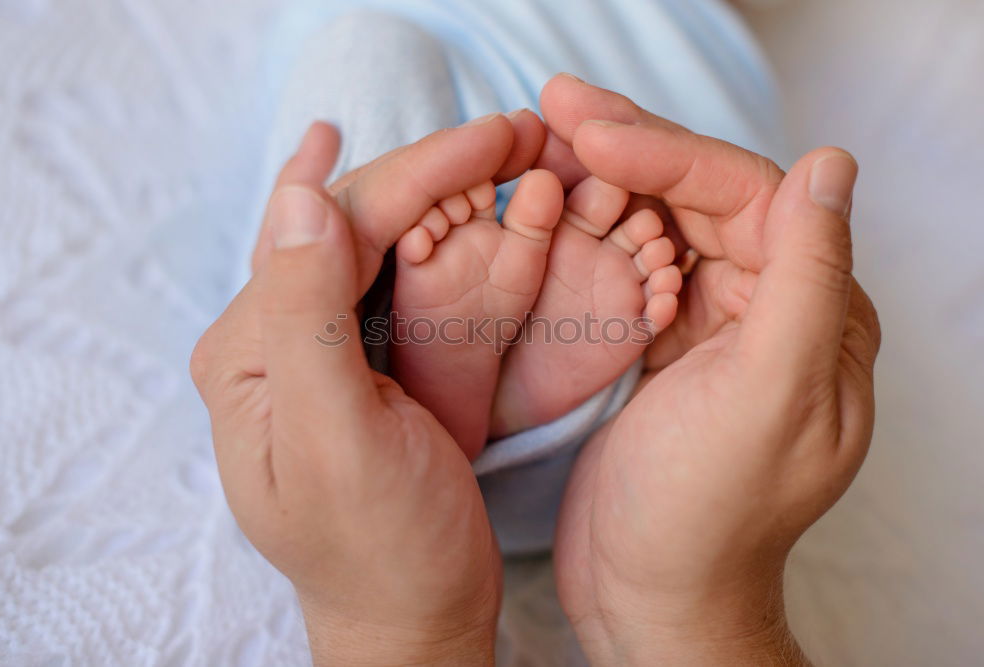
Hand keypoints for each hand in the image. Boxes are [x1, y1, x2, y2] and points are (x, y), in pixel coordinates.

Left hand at [190, 115, 538, 664]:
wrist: (410, 615)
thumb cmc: (378, 547)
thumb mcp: (336, 440)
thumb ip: (307, 319)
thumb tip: (304, 196)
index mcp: (250, 353)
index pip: (328, 232)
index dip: (411, 173)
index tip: (491, 134)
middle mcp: (271, 340)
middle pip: (347, 225)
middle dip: (427, 171)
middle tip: (506, 129)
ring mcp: (314, 350)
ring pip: (371, 242)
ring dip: (431, 191)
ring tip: (488, 149)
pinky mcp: (357, 365)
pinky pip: (390, 279)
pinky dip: (434, 235)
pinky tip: (459, 203)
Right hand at [542, 76, 880, 663]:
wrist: (649, 594)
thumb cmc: (705, 514)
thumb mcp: (769, 397)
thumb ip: (808, 279)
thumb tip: (830, 165)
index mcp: (813, 313)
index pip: (747, 196)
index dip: (667, 151)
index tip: (587, 126)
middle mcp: (772, 308)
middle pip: (702, 198)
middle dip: (629, 147)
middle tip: (554, 105)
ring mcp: (714, 325)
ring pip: (664, 223)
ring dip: (607, 179)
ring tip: (544, 141)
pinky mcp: (664, 344)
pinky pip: (634, 263)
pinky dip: (595, 229)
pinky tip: (555, 202)